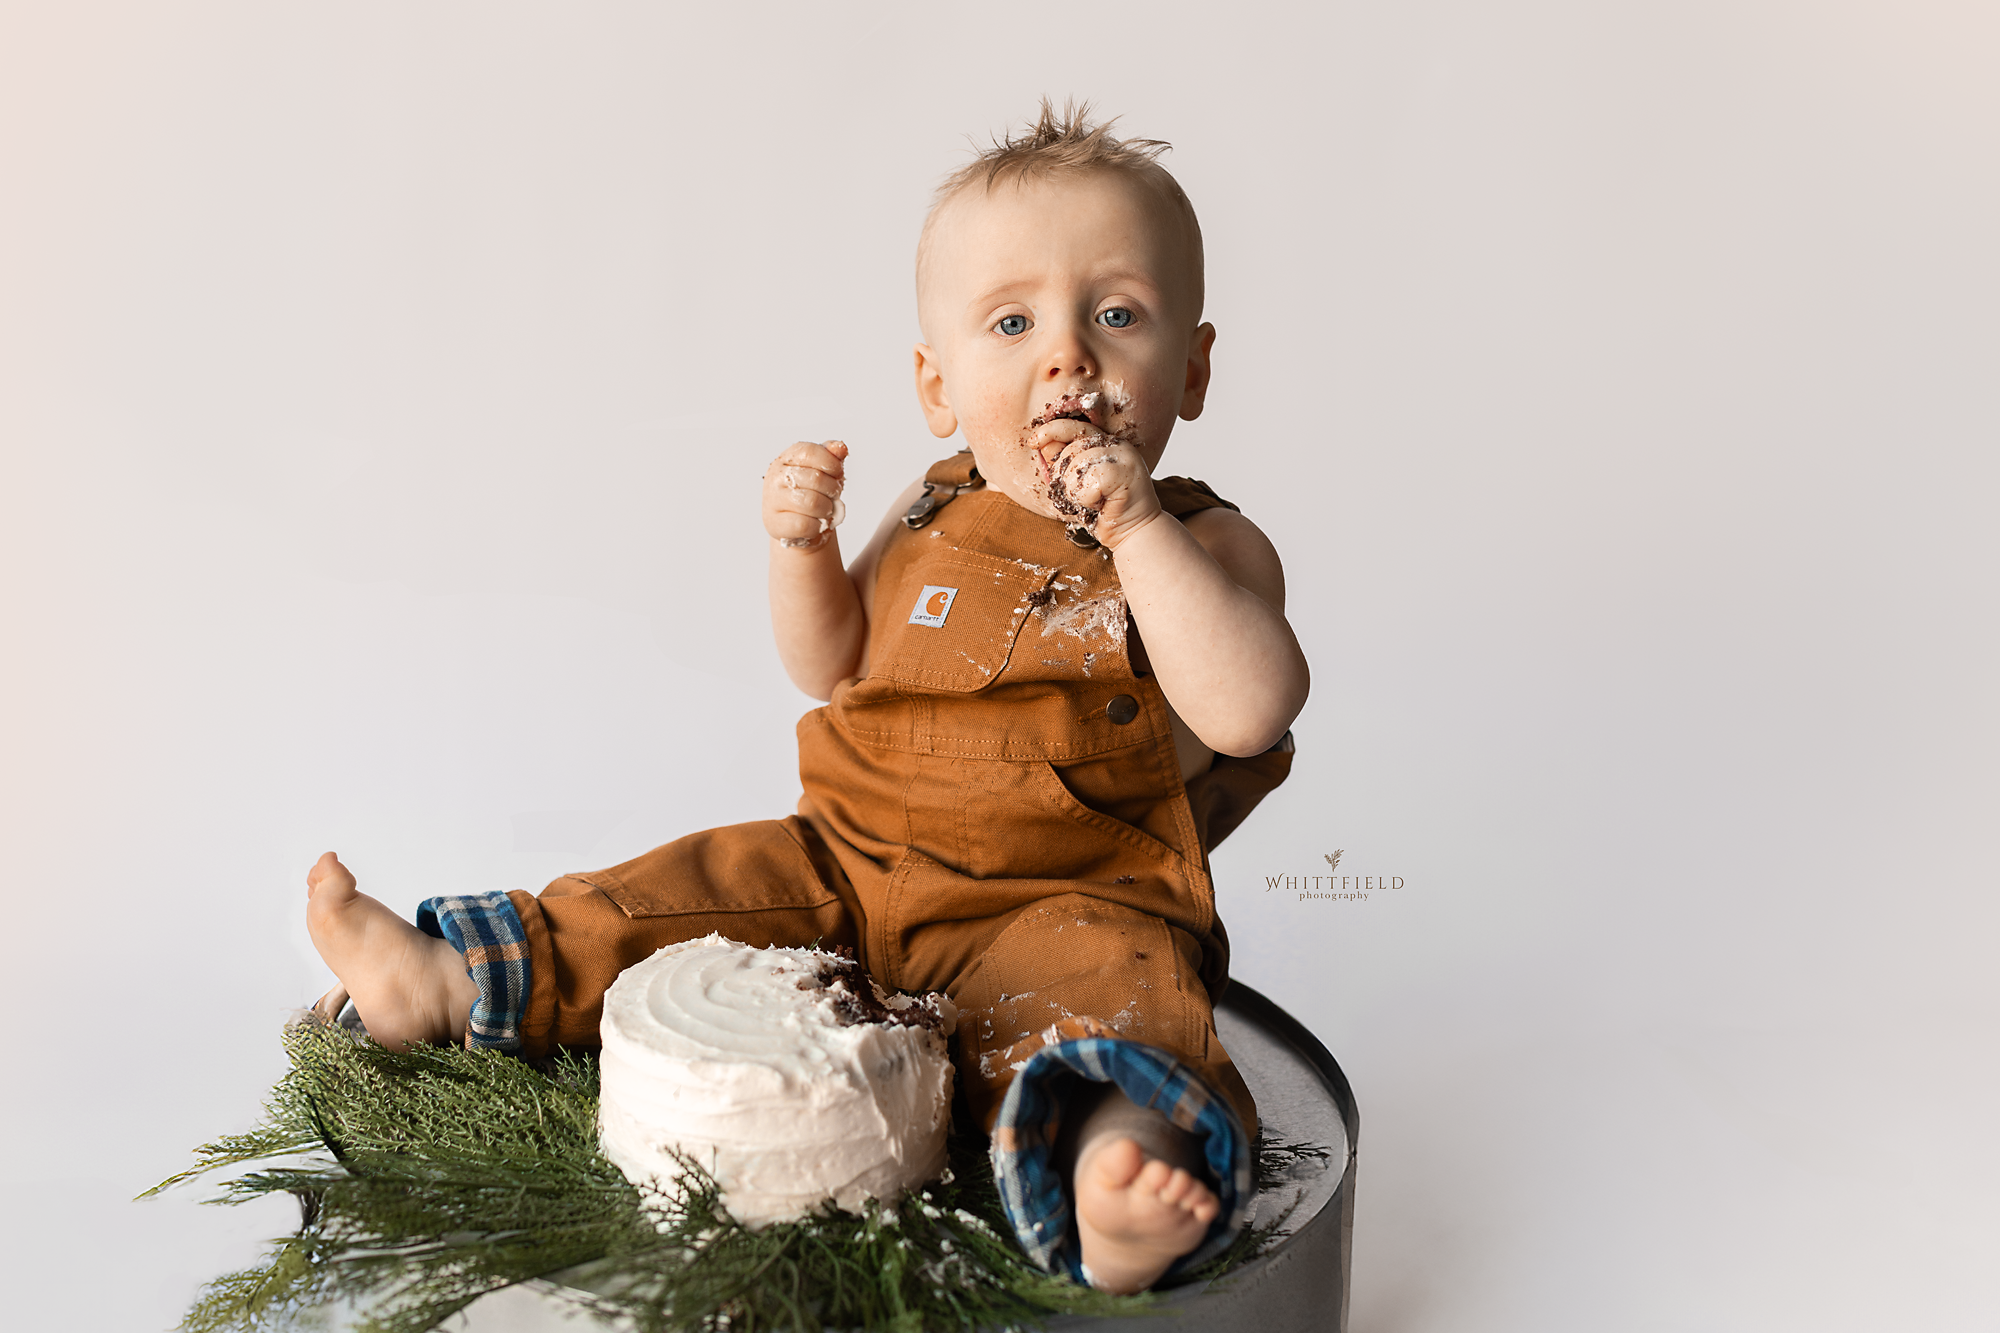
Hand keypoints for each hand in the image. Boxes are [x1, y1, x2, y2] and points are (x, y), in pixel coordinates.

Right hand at [763, 441, 848, 549]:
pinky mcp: (774, 523)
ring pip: (812, 503)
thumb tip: (840, 448)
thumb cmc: (810, 493)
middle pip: (816, 479)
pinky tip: (815, 523)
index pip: (811, 452)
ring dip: (826, 509)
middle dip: (832, 490)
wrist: (795, 524)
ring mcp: (773, 500)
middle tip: (832, 496)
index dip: (831, 464)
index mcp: (787, 459)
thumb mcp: (822, 471)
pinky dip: (816, 526)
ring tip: (824, 510)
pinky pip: (804, 525)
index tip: (837, 473)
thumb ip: (831, 456)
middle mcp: (776, 477)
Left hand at [1047, 434, 1161, 549]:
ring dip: (1075, 491)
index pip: (1072, 426)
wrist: (1133, 531)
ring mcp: (1124, 455)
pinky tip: (1101, 504)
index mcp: (1104, 442)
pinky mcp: (1127, 471)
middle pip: (1070, 449)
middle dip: (1063, 478)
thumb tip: (1042, 443)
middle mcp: (1115, 444)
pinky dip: (1087, 498)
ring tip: (1093, 500)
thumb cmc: (1104, 511)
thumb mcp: (1074, 485)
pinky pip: (1090, 480)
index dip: (1050, 431)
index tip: (1033, 442)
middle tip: (1081, 496)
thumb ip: (1061, 464)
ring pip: (1077, 463)